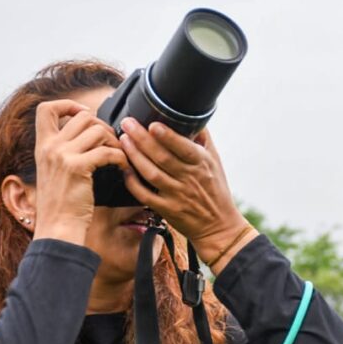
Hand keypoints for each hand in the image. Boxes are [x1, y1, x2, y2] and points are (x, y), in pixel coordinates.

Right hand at [32, 100, 126, 243]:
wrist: (58, 228)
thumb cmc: (61, 205)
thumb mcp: (54, 172)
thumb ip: (63, 152)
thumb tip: (87, 136)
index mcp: (42, 146)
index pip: (46, 108)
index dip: (68, 104)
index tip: (84, 114)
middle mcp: (49, 146)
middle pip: (82, 116)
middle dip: (103, 126)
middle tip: (112, 143)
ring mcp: (62, 155)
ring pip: (97, 130)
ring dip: (114, 141)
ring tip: (119, 156)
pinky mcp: (77, 167)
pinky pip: (107, 151)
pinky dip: (120, 157)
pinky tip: (123, 167)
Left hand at [119, 119, 256, 272]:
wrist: (219, 226)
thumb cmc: (216, 191)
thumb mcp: (215, 162)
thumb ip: (203, 139)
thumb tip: (192, 117)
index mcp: (201, 164)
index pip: (183, 147)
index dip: (167, 136)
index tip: (152, 124)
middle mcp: (189, 179)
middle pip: (162, 157)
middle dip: (142, 139)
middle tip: (127, 124)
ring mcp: (177, 195)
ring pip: (151, 173)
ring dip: (135, 156)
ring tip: (123, 140)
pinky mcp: (167, 210)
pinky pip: (145, 195)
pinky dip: (133, 183)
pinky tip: (124, 169)